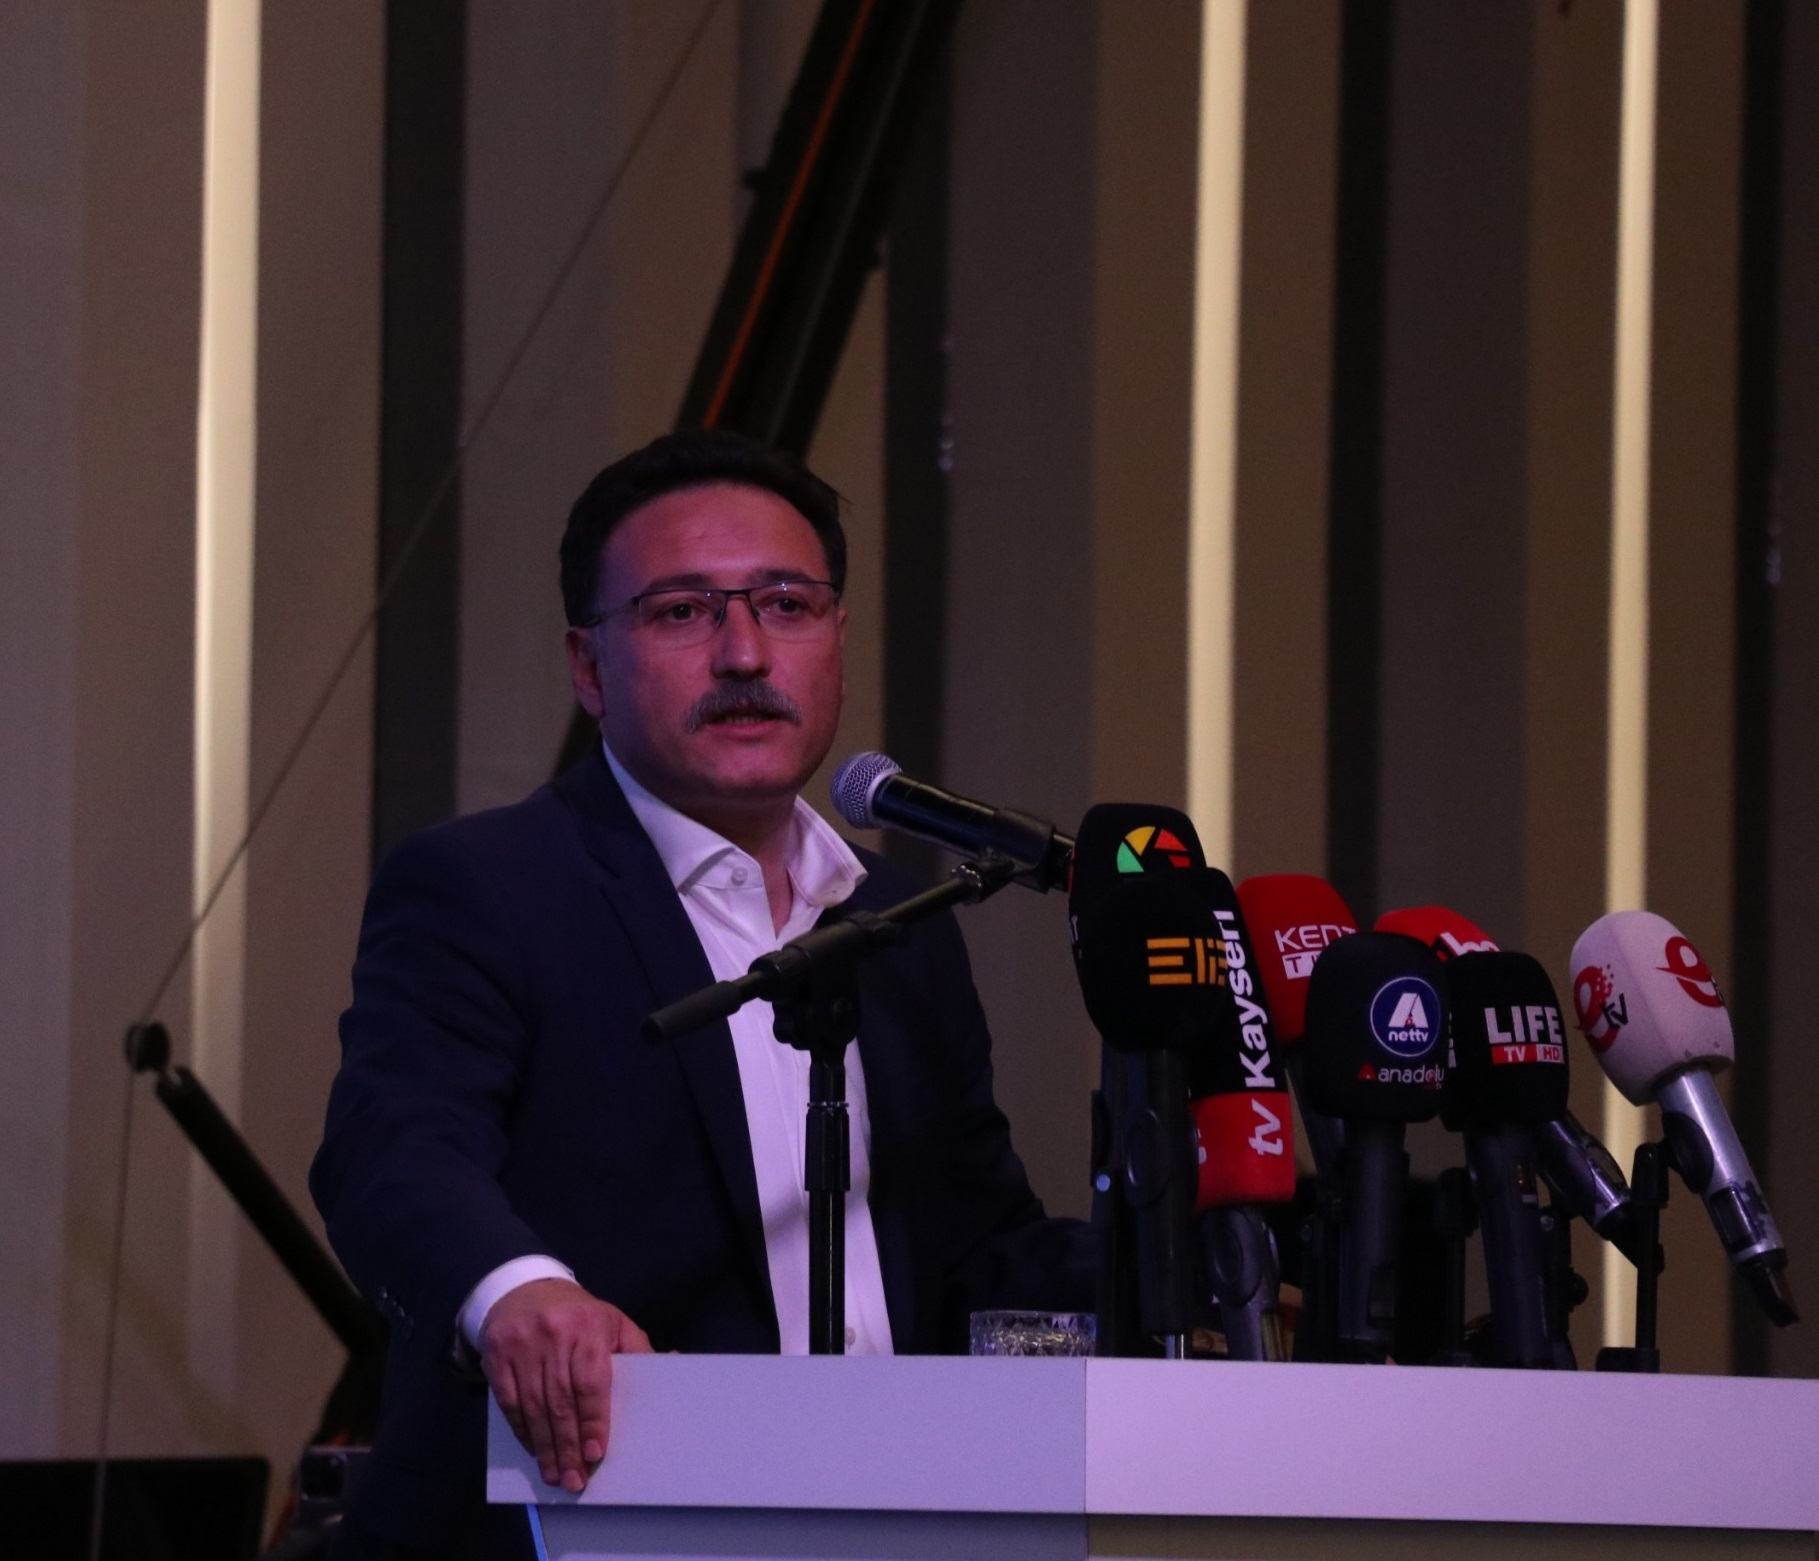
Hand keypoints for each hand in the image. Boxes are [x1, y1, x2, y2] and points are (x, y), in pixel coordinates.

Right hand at [480, 1277, 652, 1491]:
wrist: (525, 1290)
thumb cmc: (579, 1315)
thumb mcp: (613, 1323)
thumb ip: (637, 1349)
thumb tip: (672, 1365)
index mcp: (587, 1325)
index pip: (590, 1381)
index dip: (593, 1420)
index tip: (596, 1452)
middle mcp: (552, 1334)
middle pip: (561, 1400)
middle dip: (568, 1446)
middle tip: (575, 1480)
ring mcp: (520, 1345)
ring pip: (533, 1406)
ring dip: (545, 1446)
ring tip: (555, 1474)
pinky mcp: (496, 1356)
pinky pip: (509, 1403)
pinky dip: (522, 1430)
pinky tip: (534, 1450)